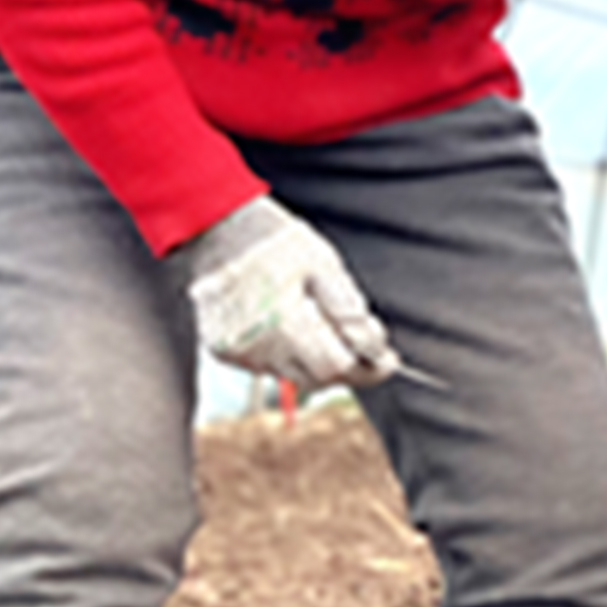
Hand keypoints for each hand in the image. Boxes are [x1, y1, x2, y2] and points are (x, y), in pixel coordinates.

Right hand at [173, 194, 400, 389]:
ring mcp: (236, 352)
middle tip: (365, 344)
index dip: (367, 368)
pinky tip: (292, 325)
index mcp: (283, 322)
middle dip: (345, 365)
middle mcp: (255, 346)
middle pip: (314, 378)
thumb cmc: (276, 241)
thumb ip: (349, 312)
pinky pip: (265, 365)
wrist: (218, 227)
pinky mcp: (222, 351)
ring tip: (325, 323)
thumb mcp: (324, 266)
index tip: (388, 360)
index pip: (335, 367)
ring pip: (290, 374)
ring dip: (315, 359)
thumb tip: (374, 347)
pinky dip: (285, 353)